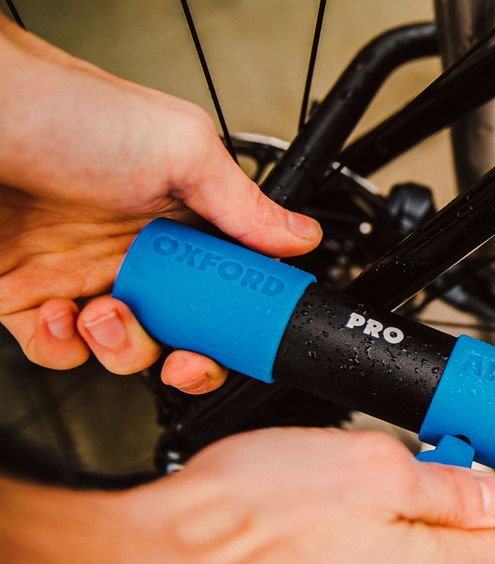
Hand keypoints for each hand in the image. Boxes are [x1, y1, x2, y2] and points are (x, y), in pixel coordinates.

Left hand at [0, 16, 320, 393]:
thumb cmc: (64, 110)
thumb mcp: (180, 147)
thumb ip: (244, 203)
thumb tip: (300, 238)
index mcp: (184, 217)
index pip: (232, 283)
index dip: (244, 318)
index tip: (248, 335)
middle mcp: (138, 249)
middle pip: (187, 330)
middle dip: (193, 357)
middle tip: (187, 355)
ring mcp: (85, 275)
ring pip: (129, 349)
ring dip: (125, 348)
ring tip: (107, 312)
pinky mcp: (28, 296)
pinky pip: (59, 351)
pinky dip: (64, 348)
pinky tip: (62, 316)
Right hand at [0, 428, 494, 563]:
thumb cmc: (241, 527)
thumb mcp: (370, 467)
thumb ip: (447, 484)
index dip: (483, 491)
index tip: (451, 464)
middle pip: (439, 562)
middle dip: (414, 514)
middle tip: (363, 475)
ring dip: (355, 543)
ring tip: (302, 507)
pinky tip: (268, 547)